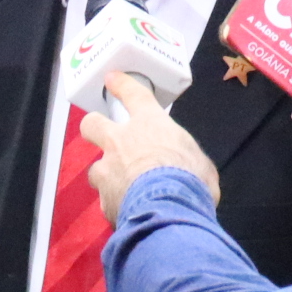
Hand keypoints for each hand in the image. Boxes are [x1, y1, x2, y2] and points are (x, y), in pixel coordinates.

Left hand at [74, 75, 216, 222]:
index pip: (132, 94)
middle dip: (94, 127)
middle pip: (92, 124)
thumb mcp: (199, 161)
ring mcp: (108, 171)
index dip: (121, 85)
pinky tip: (130, 213)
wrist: (170, 210)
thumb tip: (190, 168)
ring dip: (107, 176)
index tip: (113, 79)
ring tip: (124, 188)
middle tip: (102, 135)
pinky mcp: (105, 200)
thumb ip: (185, 157)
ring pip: (96, 169)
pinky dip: (117, 204)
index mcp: (149, 125)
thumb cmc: (191, 180)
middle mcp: (121, 143)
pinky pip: (107, 200)